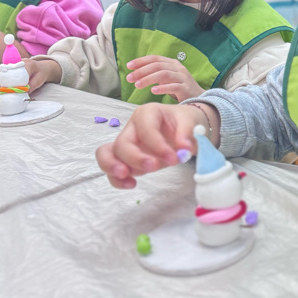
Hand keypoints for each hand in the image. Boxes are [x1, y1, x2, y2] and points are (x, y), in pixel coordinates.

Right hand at [0, 57, 60, 98]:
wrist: (39, 68)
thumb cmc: (40, 73)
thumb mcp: (40, 79)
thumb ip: (32, 85)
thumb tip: (23, 93)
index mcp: (26, 64)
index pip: (15, 71)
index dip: (10, 82)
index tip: (8, 90)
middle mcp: (13, 65)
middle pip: (2, 75)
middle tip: (0, 96)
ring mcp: (6, 69)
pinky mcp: (2, 74)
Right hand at [96, 102, 220, 188]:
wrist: (184, 130)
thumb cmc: (185, 122)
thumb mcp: (191, 122)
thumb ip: (187, 132)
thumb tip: (184, 148)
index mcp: (147, 113)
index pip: (145, 128)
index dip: (157, 145)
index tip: (175, 158)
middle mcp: (132, 128)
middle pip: (122, 143)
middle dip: (135, 157)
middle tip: (153, 167)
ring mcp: (127, 144)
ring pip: (107, 153)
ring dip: (112, 166)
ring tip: (126, 176)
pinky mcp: (126, 159)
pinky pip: (112, 168)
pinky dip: (116, 178)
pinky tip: (131, 184)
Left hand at [125, 55, 204, 101]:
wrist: (199, 99)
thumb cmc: (180, 89)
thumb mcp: (167, 79)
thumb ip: (156, 74)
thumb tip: (138, 73)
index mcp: (172, 63)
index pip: (155, 58)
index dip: (141, 61)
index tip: (129, 66)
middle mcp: (178, 68)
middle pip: (157, 66)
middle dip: (141, 71)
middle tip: (129, 78)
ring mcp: (183, 78)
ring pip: (164, 74)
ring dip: (149, 79)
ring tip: (137, 85)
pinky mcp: (186, 88)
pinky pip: (173, 86)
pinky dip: (162, 88)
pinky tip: (153, 91)